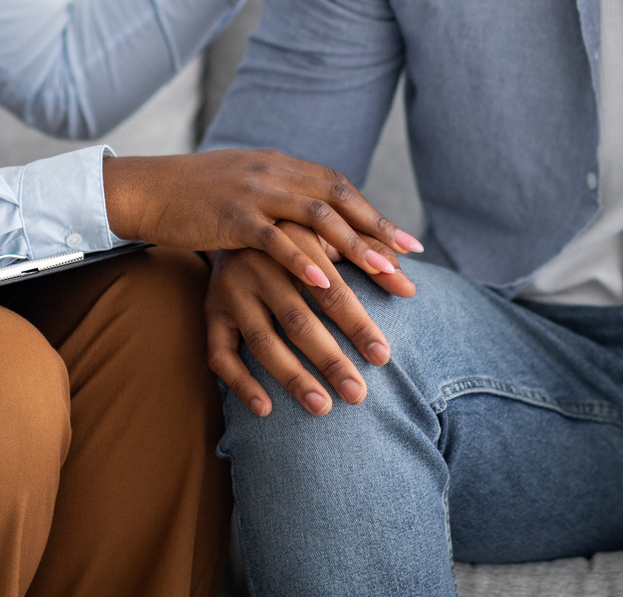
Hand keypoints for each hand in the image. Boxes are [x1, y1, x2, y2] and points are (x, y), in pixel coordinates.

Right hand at [102, 149, 420, 290]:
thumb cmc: (198, 196)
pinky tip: (323, 282)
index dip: (376, 217)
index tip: (408, 247)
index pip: (341, 190)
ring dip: (353, 247)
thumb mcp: (249, 186)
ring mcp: (254, 193)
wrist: (149, 188)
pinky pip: (273, 239)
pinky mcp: (229, 217)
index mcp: (282, 165)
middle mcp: (276, 172)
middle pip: (340, 202)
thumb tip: (321, 219)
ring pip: (317, 218)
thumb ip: (283, 196)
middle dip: (377, 234)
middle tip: (408, 267)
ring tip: (382, 273)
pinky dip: (301, 259)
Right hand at [206, 229, 416, 417]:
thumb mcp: (330, 235)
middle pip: (298, 319)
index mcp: (293, 242)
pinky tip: (266, 409)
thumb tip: (412, 288)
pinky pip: (220, 353)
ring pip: (262, 340)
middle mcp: (259, 266)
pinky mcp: (210, 311)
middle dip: (331, 360)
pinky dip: (240, 382)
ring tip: (323, 407)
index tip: (384, 356)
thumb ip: (371, 257)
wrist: (231, 214)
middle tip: (358, 395)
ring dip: (292, 377)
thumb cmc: (298, 234)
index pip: (332, 290)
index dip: (358, 323)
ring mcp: (230, 291)